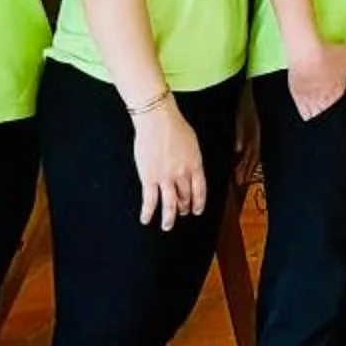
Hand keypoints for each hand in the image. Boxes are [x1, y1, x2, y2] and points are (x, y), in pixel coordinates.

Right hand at [132, 101, 207, 229]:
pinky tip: (146, 218)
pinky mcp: (149, 178)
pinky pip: (149, 200)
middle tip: (182, 212)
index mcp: (195, 164)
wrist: (158, 120)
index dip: (199, 202)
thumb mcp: (192, 143)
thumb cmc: (174, 126)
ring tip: (167, 225)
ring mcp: (165, 178)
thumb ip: (192, 159)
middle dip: (184, 207)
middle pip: (185, 197)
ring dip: (169, 218)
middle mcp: (182, 174)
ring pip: (169, 205)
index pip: (200, 190)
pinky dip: (148, 212)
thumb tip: (191, 170)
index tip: (197, 210)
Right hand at [285, 35, 345, 121]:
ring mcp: (309, 98)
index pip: (339, 106)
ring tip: (317, 108)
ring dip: (315, 112)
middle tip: (327, 104)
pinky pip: (300, 108)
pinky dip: (303, 109)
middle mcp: (323, 99)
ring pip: (313, 113)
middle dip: (327, 108)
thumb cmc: (327, 54)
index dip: (339, 104)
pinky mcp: (296, 94)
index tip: (337, 100)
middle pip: (326, 111)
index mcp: (337, 92)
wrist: (306, 52)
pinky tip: (305, 108)